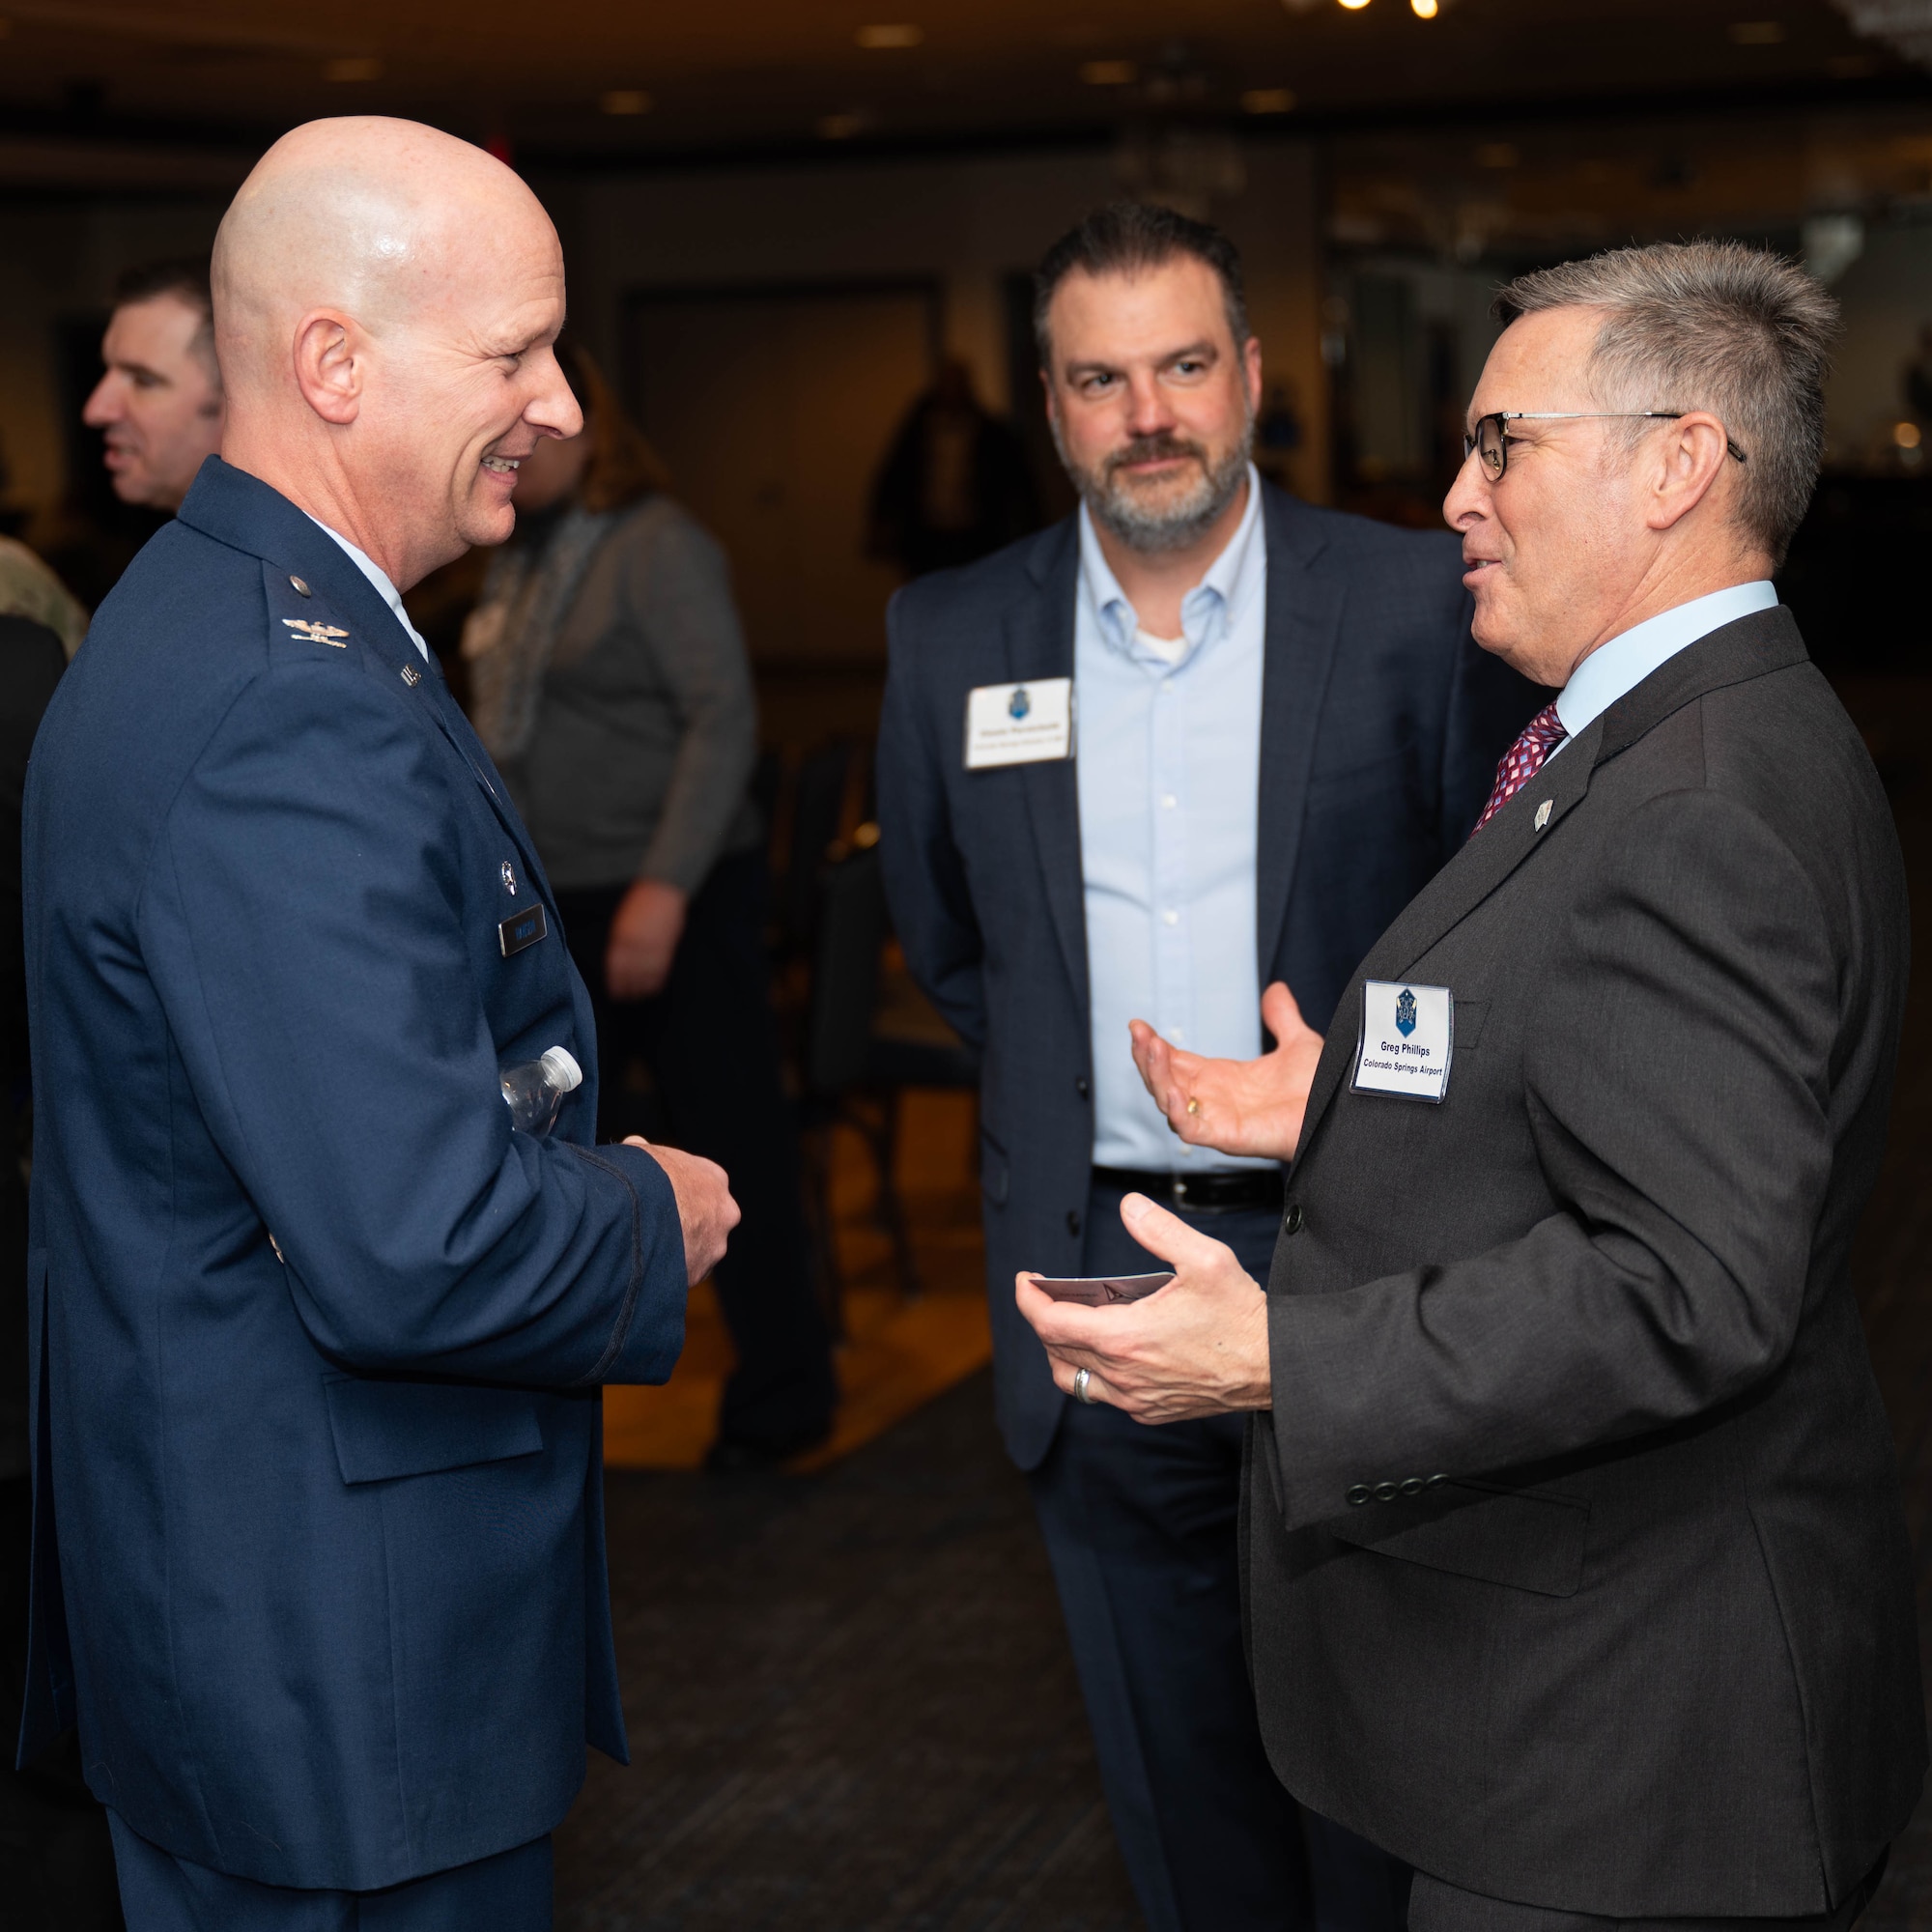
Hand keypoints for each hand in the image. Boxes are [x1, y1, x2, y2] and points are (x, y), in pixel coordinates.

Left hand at [605, 879, 687, 1001]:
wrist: (661, 889)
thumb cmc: (640, 902)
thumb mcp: (624, 921)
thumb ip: (621, 941)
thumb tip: (620, 961)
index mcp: (621, 938)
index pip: (615, 967)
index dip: (615, 982)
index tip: (614, 991)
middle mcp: (635, 944)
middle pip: (630, 974)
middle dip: (627, 988)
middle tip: (625, 999)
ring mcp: (652, 946)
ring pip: (646, 974)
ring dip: (642, 988)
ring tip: (640, 997)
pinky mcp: (666, 946)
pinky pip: (661, 968)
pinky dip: (657, 980)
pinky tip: (654, 987)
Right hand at [625, 1135, 738, 1284]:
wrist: (637, 1210)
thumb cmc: (639, 1175)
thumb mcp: (642, 1154)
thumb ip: (644, 1151)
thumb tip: (635, 1144)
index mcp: (715, 1178)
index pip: (703, 1185)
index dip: (679, 1190)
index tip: (661, 1196)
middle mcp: (725, 1212)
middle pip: (706, 1220)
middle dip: (687, 1224)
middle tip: (656, 1228)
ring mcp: (715, 1245)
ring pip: (698, 1250)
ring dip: (679, 1251)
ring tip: (646, 1249)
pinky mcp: (699, 1273)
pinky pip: (683, 1273)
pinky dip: (668, 1271)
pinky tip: (645, 1265)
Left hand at [1015, 1193, 1270, 1423]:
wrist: (1276, 1368)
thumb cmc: (1242, 1316)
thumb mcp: (1205, 1259)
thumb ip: (1159, 1229)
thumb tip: (1128, 1206)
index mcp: (1125, 1338)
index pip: (1050, 1322)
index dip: (1029, 1299)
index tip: (1026, 1279)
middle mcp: (1123, 1375)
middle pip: (1056, 1349)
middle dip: (1042, 1317)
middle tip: (1047, 1292)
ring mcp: (1136, 1398)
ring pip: (1073, 1380)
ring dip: (1060, 1351)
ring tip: (1070, 1322)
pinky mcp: (1151, 1411)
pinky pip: (1103, 1395)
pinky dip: (1091, 1372)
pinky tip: (1109, 1348)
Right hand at [1128, 980, 1322, 1162]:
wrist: (1340, 1110)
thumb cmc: (1320, 1091)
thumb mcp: (1298, 1043)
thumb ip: (1282, 1018)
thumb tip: (1276, 990)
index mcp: (1222, 1080)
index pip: (1174, 1062)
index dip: (1154, 1045)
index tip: (1139, 1025)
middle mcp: (1213, 1100)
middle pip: (1162, 1080)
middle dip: (1145, 1057)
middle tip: (1138, 1032)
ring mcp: (1217, 1119)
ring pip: (1168, 1102)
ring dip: (1154, 1076)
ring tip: (1150, 1048)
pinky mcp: (1226, 1137)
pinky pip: (1189, 1127)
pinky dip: (1175, 1110)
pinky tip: (1170, 1087)